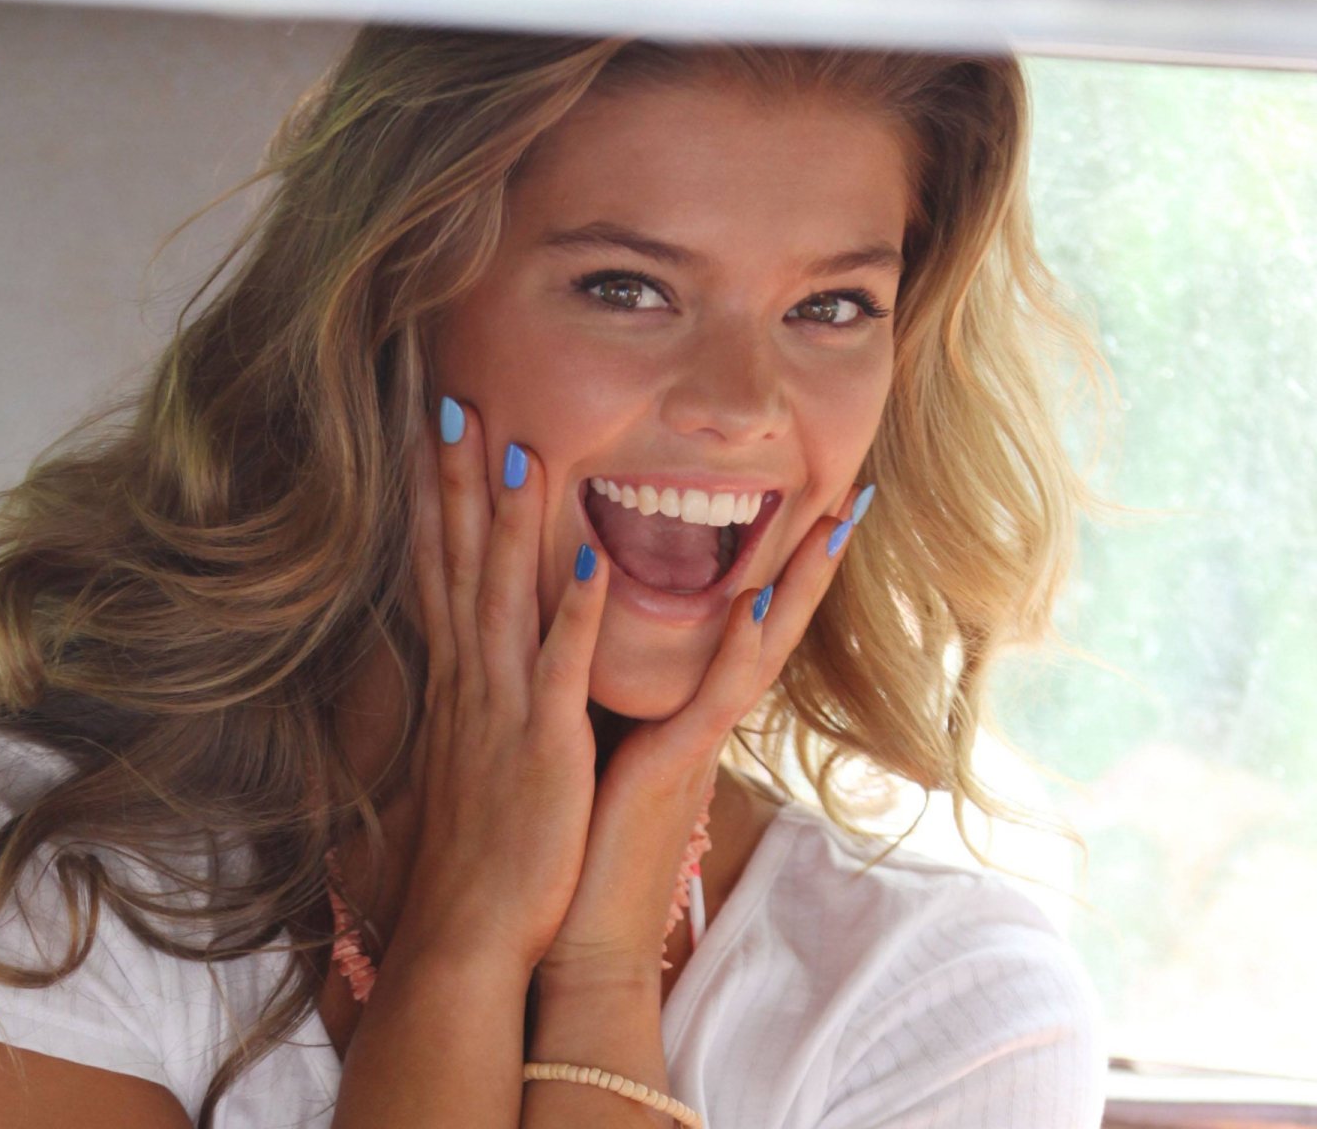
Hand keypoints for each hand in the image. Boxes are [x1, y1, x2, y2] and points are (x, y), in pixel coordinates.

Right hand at [383, 396, 611, 972]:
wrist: (466, 932)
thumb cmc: (474, 854)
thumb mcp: (466, 760)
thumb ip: (471, 704)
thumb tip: (463, 668)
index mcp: (458, 684)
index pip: (438, 571)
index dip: (432, 500)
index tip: (429, 436)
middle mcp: (472, 683)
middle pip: (457, 561)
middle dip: (454, 480)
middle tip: (452, 403)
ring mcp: (504, 710)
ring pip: (503, 595)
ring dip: (510, 520)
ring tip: (519, 447)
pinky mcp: (546, 745)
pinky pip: (563, 666)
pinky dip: (578, 611)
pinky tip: (594, 556)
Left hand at [537, 482, 871, 982]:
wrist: (576, 932)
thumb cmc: (582, 837)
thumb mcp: (600, 745)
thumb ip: (610, 693)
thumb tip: (594, 635)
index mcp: (681, 710)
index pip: (736, 623)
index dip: (771, 566)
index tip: (804, 503)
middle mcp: (700, 719)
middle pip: (768, 625)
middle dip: (809, 563)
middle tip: (852, 496)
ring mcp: (697, 742)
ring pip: (758, 650)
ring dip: (797, 587)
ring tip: (832, 523)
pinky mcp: (676, 768)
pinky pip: (715, 699)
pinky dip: (737, 649)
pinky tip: (755, 601)